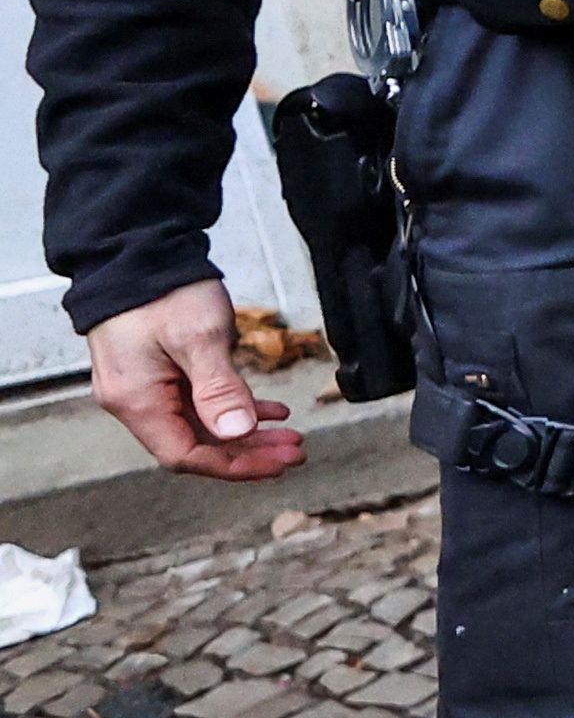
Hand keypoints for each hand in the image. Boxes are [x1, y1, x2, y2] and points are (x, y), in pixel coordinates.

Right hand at [87, 279, 301, 481]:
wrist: (138, 252)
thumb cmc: (163, 290)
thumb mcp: (198, 338)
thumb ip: (219, 388)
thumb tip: (236, 432)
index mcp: (136, 400)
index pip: (185, 455)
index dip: (234, 466)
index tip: (277, 463)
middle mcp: (134, 401)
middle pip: (195, 444)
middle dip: (248, 452)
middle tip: (295, 452)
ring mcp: (145, 387)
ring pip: (200, 426)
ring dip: (245, 432)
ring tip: (289, 435)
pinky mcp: (158, 372)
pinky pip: (197, 403)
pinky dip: (232, 407)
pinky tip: (268, 410)